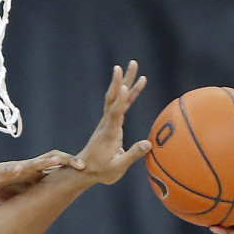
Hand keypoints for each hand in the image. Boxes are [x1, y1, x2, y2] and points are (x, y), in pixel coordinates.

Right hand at [0, 150, 83, 210]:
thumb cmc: (0, 188)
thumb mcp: (24, 192)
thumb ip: (39, 191)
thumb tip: (58, 198)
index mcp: (34, 171)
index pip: (55, 164)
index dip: (71, 165)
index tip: (86, 169)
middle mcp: (26, 167)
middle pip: (49, 159)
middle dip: (65, 160)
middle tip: (81, 164)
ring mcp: (13, 168)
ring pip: (31, 163)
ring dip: (44, 162)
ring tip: (56, 161)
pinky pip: (7, 170)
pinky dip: (13, 169)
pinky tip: (19, 169)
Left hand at [76, 61, 151, 184]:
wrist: (85, 171)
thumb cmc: (101, 171)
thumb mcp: (117, 167)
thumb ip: (132, 155)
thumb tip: (148, 144)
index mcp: (110, 133)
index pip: (116, 113)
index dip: (121, 100)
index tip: (124, 86)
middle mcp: (107, 123)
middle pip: (115, 97)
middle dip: (123, 79)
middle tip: (131, 63)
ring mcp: (107, 122)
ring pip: (116, 98)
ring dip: (125, 81)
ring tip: (133, 65)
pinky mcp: (110, 123)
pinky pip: (119, 105)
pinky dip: (127, 94)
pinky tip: (133, 86)